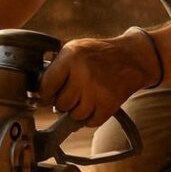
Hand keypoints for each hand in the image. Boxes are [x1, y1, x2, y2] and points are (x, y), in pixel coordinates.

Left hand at [39, 28, 160, 126]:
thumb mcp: (75, 49)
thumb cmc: (98, 54)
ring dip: (78, 111)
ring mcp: (97, 89)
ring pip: (75, 115)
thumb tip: (37, 92)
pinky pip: (91, 122)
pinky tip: (96, 104)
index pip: (45, 87)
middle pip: (60, 104)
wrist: (133, 57)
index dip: (46, 94)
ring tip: (86, 98)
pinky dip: (91, 117)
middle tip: (74, 93)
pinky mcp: (109, 103)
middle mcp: (83, 72)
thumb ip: (56, 67)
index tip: (50, 94)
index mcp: (70, 56)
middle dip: (65, 102)